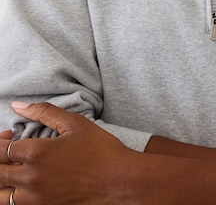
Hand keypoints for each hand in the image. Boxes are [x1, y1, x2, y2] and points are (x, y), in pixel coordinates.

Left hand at [0, 102, 136, 203]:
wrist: (120, 181)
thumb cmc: (101, 150)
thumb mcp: (75, 123)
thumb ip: (44, 112)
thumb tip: (18, 104)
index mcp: (37, 154)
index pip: (0, 149)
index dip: (0, 140)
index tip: (8, 135)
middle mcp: (31, 179)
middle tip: (9, 150)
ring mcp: (36, 200)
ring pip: (1, 195)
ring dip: (2, 181)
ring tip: (13, 171)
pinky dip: (13, 196)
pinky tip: (23, 186)